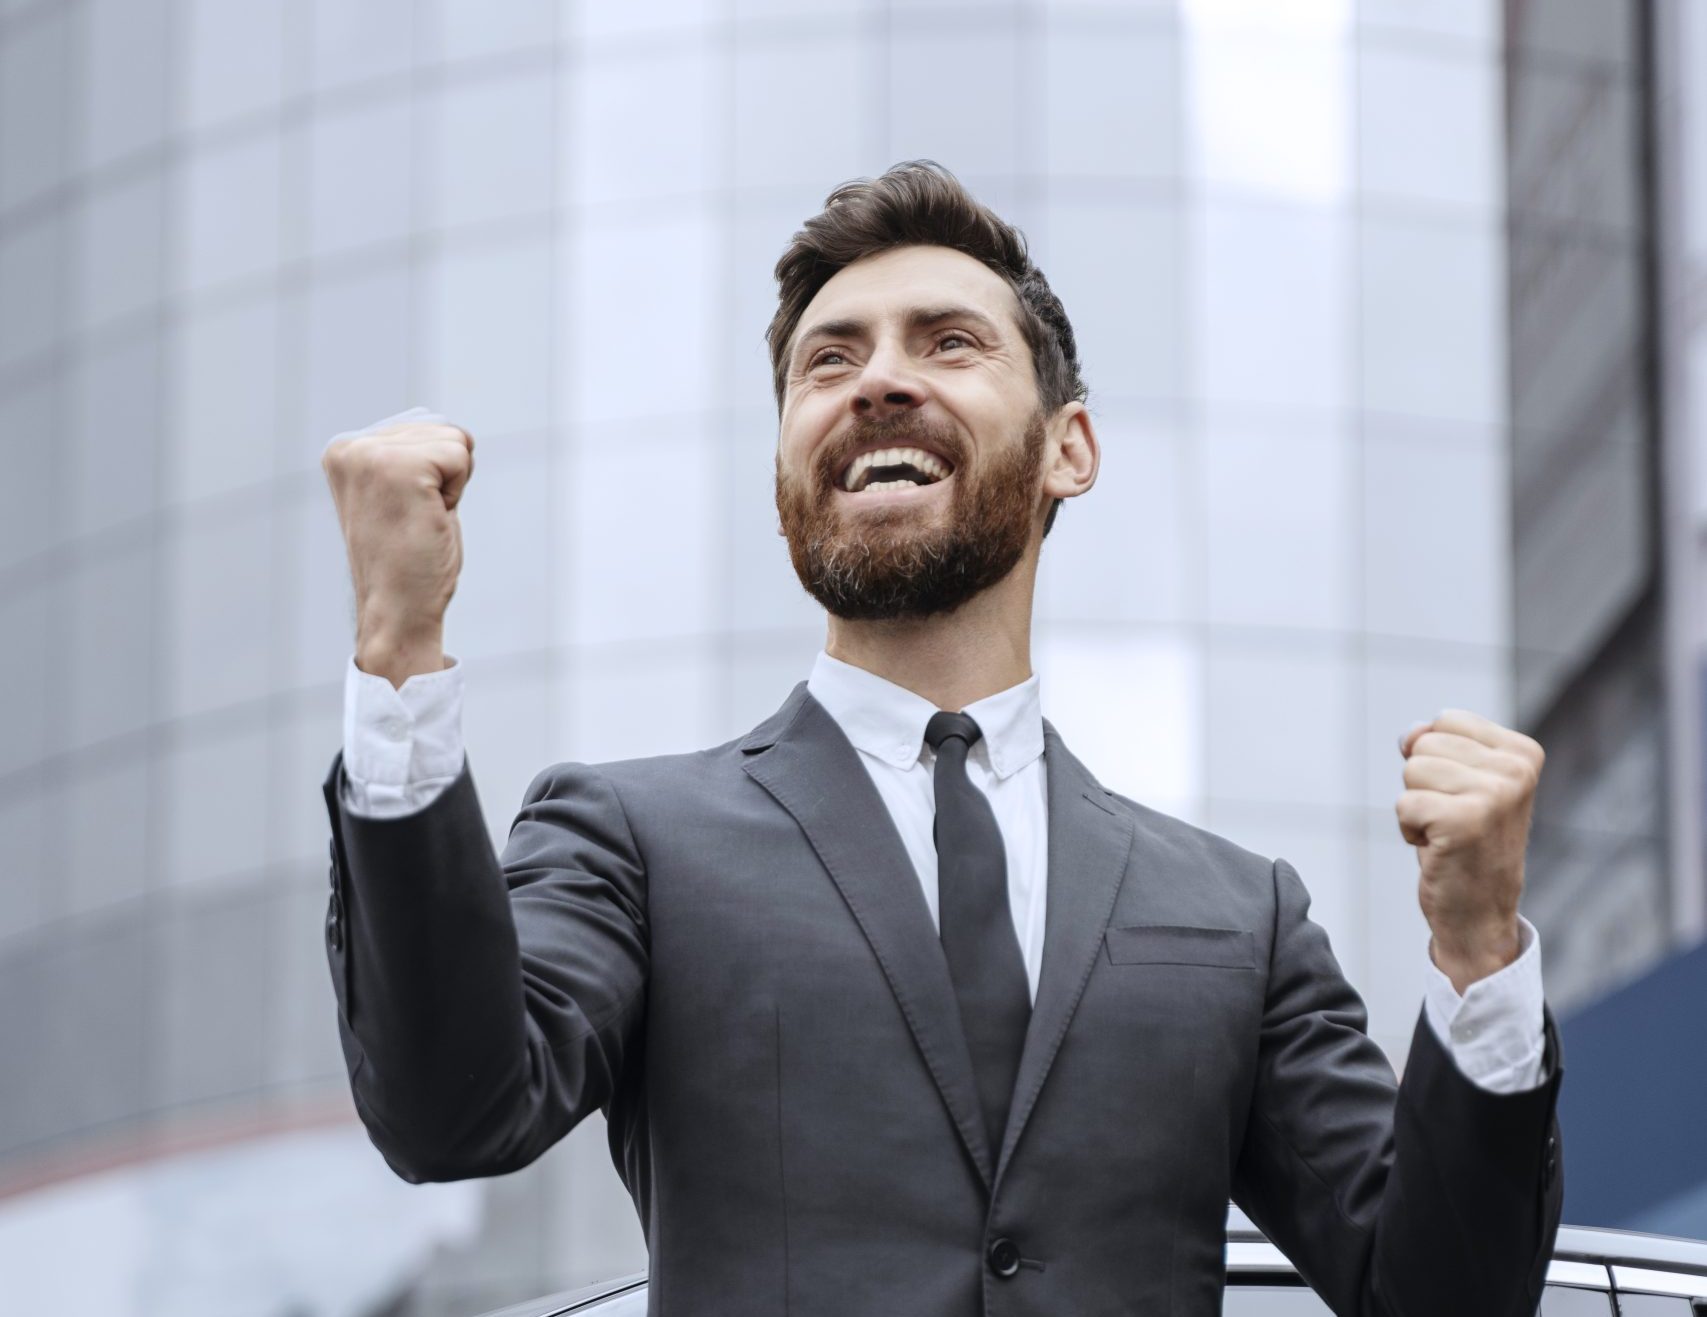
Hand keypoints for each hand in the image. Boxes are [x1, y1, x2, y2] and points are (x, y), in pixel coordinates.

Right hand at [321, 417, 474, 686]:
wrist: (397, 611)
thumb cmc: (406, 561)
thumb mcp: (398, 494)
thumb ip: (408, 455)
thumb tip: (438, 424)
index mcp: (344, 451)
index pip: (424, 429)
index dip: (432, 475)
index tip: (405, 513)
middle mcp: (349, 447)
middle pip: (441, 430)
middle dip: (444, 479)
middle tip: (415, 520)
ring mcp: (370, 456)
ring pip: (454, 441)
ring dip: (450, 487)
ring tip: (419, 521)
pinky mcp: (399, 468)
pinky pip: (460, 456)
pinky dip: (456, 493)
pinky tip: (428, 520)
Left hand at [1396, 710, 1544, 993]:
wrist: (1480, 912)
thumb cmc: (1465, 841)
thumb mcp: (1459, 782)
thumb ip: (1436, 744)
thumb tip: (1409, 734)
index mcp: (1523, 752)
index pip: (1446, 720)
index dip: (1438, 759)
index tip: (1463, 795)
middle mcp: (1516, 770)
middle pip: (1425, 743)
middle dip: (1424, 783)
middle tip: (1453, 819)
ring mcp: (1494, 795)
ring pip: (1412, 770)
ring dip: (1417, 806)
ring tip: (1446, 832)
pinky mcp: (1464, 821)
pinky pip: (1404, 803)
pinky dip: (1409, 829)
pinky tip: (1438, 848)